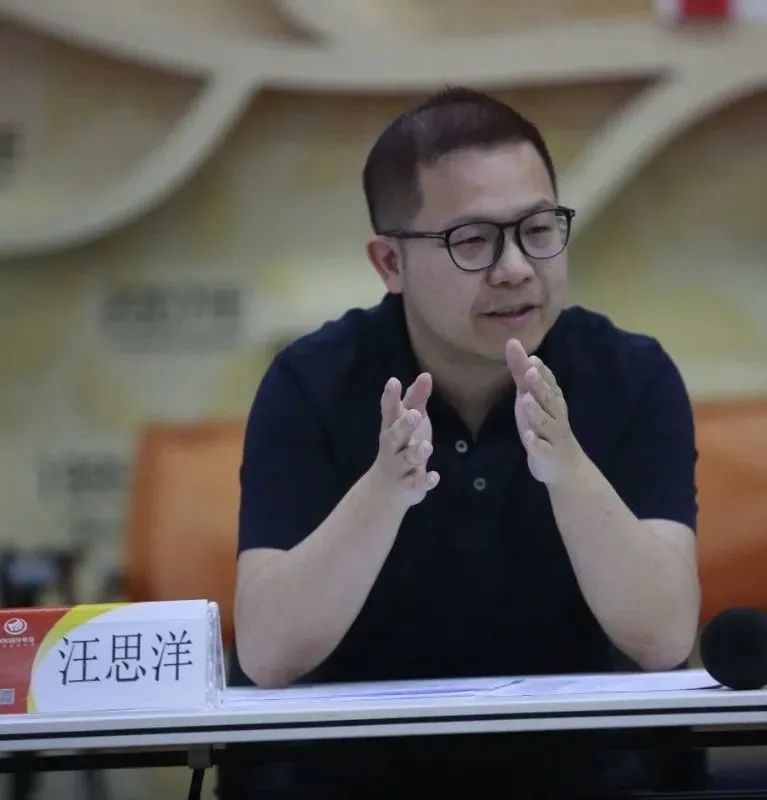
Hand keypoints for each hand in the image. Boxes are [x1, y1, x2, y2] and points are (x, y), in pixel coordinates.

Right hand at [368, 373, 438, 506]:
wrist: (385, 489)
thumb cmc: (400, 445)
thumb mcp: (408, 421)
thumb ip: (416, 399)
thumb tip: (426, 374)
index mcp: (392, 427)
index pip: (389, 410)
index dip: (390, 396)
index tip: (393, 382)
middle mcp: (392, 446)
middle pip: (396, 435)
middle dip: (404, 426)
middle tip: (415, 415)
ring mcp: (400, 467)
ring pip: (407, 459)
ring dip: (416, 453)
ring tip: (426, 447)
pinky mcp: (409, 485)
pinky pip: (416, 483)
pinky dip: (424, 481)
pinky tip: (433, 477)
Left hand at [505, 339, 583, 485]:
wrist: (564, 466)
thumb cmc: (544, 427)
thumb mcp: (531, 400)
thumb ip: (523, 375)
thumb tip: (517, 347)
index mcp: (551, 401)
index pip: (548, 383)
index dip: (541, 371)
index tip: (532, 357)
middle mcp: (554, 415)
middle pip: (547, 399)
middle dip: (539, 385)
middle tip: (530, 371)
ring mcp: (552, 435)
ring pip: (545, 422)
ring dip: (536, 411)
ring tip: (525, 399)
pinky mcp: (546, 454)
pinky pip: (542, 448)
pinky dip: (536, 443)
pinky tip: (529, 437)